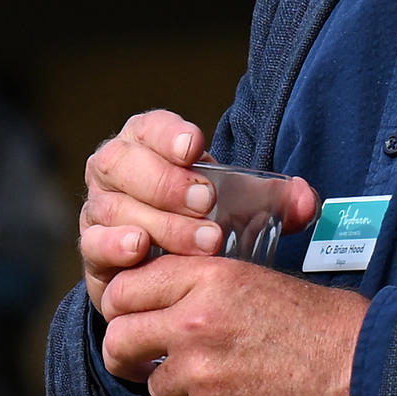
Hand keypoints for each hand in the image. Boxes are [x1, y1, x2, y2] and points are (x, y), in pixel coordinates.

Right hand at [80, 112, 306, 300]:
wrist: (172, 268)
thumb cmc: (205, 222)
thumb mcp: (242, 205)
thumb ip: (277, 200)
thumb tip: (303, 200)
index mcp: (146, 146)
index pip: (148, 128)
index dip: (167, 134)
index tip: (194, 147)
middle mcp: (114, 173)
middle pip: (122, 165)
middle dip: (165, 183)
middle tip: (206, 204)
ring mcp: (99, 212)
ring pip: (111, 207)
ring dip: (157, 223)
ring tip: (199, 241)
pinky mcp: (93, 253)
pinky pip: (93, 244)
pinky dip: (114, 246)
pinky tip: (140, 251)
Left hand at [98, 254, 365, 395]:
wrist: (365, 370)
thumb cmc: (325, 322)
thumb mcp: (261, 279)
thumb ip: (207, 287)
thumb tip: (167, 300)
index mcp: (209, 278)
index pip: (126, 288)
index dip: (124, 306)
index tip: (132, 317)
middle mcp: (195, 322)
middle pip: (120, 340)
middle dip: (127, 353)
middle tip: (142, 360)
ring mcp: (202, 372)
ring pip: (157, 385)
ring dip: (180, 387)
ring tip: (222, 378)